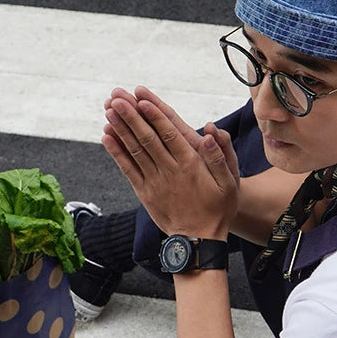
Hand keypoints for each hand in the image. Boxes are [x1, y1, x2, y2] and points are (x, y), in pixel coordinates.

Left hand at [102, 86, 238, 239]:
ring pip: (135, 150)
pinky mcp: (144, 192)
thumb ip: (220, 157)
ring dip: (120, 129)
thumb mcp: (229, 184)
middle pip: (147, 138)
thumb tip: (210, 133)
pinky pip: (128, 169)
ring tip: (108, 110)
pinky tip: (107, 136)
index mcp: (190, 165)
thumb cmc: (218, 209)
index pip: (169, 134)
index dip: (154, 116)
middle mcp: (169, 171)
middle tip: (116, 97)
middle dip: (131, 116)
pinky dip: (116, 152)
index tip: (141, 99)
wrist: (198, 240)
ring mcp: (154, 182)